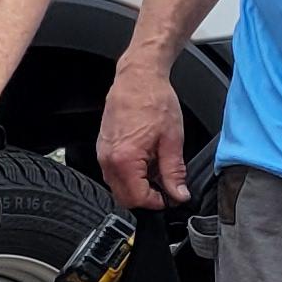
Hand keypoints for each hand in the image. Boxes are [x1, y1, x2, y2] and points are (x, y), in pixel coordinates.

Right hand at [98, 60, 191, 212]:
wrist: (138, 78)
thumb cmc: (153, 100)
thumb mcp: (172, 139)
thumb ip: (174, 172)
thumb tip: (178, 194)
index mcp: (125, 159)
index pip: (137, 199)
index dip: (157, 202)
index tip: (170, 196)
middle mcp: (108, 159)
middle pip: (124, 198)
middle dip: (145, 197)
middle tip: (165, 186)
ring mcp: (103, 153)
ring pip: (117, 186)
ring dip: (137, 186)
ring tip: (155, 169)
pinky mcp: (103, 147)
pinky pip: (113, 172)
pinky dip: (129, 174)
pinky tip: (144, 160)